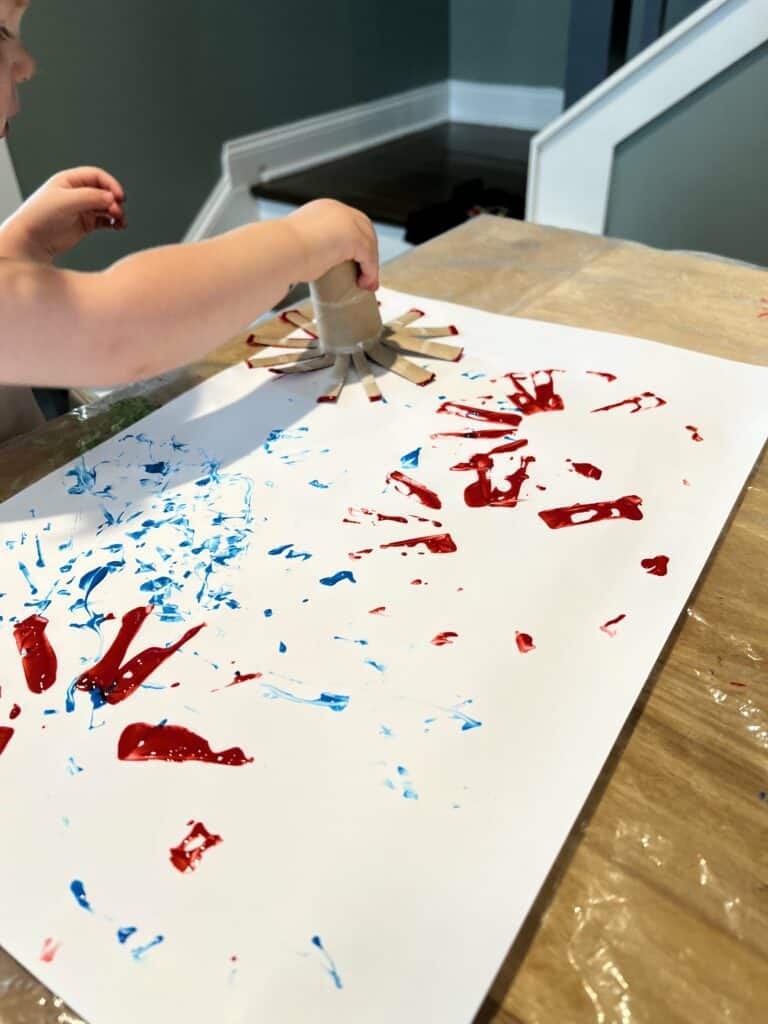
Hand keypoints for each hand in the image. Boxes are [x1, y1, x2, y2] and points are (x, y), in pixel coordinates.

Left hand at [0, 167, 126, 262]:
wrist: (32, 240)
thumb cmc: (41, 216)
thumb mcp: (66, 201)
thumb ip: (90, 197)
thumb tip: (112, 197)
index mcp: (70, 181)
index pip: (97, 176)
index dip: (111, 184)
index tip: (120, 197)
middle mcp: (77, 193)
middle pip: (104, 192)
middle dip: (114, 201)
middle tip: (117, 212)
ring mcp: (82, 209)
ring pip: (107, 207)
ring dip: (117, 213)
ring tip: (120, 223)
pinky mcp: (85, 224)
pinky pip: (105, 221)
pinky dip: (113, 223)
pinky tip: (117, 227)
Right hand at [286, 199, 378, 290]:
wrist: (279, 250)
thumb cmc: (281, 252)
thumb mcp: (299, 244)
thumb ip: (310, 247)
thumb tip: (311, 263)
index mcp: (323, 209)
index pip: (348, 222)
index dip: (356, 242)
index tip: (356, 261)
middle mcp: (337, 210)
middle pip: (365, 229)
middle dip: (368, 251)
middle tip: (365, 274)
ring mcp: (347, 221)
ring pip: (369, 244)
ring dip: (371, 266)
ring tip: (365, 284)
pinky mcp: (354, 237)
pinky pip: (369, 257)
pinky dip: (370, 272)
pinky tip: (364, 284)